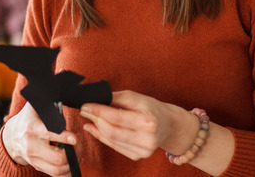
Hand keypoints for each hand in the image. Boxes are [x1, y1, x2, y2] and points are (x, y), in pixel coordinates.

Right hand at [1, 102, 77, 176]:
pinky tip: (73, 162)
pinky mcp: (37, 166)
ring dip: (73, 163)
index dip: (64, 137)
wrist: (11, 136)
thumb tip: (62, 85)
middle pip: (58, 157)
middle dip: (75, 151)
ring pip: (59, 169)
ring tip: (77, 152)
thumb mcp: (35, 105)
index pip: (49, 134)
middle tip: (79, 143)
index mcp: (32, 128)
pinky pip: (56, 175)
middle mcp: (32, 146)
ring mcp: (34, 159)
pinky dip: (68, 171)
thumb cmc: (28, 118)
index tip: (75, 138)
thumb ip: (47, 97)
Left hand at [80, 90, 196, 160]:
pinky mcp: (138, 156)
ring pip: (112, 140)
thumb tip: (95, 98)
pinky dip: (103, 137)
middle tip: (85, 111)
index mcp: (148, 122)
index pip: (117, 117)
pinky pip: (115, 147)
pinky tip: (96, 129)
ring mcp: (143, 151)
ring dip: (97, 129)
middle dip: (95, 120)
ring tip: (89, 119)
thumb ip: (117, 98)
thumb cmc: (152, 108)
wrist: (169, 126)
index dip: (98, 111)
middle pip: (112, 132)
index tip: (85, 106)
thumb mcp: (137, 97)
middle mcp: (147, 139)